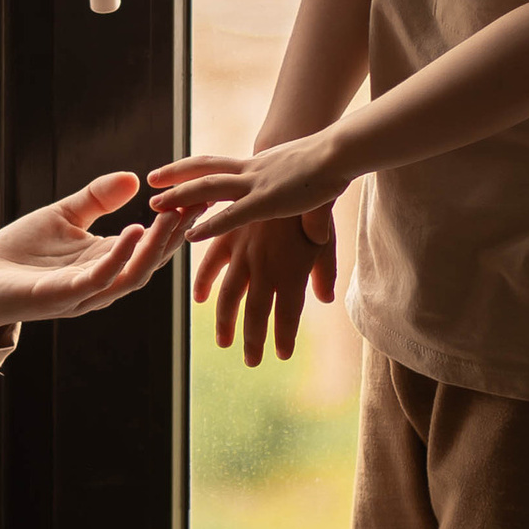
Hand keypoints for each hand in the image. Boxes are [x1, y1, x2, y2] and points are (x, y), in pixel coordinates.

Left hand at [0, 169, 187, 335]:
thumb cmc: (17, 254)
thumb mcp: (62, 216)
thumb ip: (97, 200)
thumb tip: (134, 178)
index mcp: (104, 261)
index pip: (150, 243)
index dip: (173, 221)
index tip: (197, 193)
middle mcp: (101, 281)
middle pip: (150, 260)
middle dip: (174, 234)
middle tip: (197, 204)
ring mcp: (83, 293)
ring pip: (132, 273)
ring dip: (155, 246)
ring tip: (172, 217)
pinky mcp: (61, 297)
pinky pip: (99, 279)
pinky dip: (119, 257)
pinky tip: (133, 232)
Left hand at [149, 129, 345, 247]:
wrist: (342, 151)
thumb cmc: (331, 162)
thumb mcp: (307, 179)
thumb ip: (301, 204)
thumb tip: (312, 228)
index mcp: (259, 165)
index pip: (218, 165)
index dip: (194, 169)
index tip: (173, 174)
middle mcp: (251, 171)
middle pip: (204, 168)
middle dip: (176, 175)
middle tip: (151, 181)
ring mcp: (257, 185)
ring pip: (209, 187)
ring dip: (181, 196)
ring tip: (156, 205)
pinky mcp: (268, 201)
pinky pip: (232, 214)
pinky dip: (209, 224)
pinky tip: (190, 235)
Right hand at [200, 209, 335, 364]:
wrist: (297, 166)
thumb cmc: (317, 203)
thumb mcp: (326, 239)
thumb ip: (323, 270)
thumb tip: (325, 299)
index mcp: (293, 270)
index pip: (288, 316)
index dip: (284, 338)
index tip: (282, 356)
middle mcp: (266, 266)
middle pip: (257, 314)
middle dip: (254, 342)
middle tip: (251, 362)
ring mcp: (245, 252)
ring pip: (230, 297)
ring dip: (226, 323)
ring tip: (224, 343)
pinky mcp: (230, 235)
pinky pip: (211, 264)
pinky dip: (204, 283)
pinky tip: (201, 300)